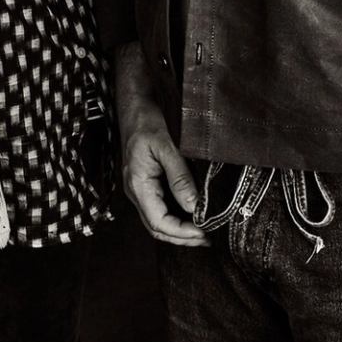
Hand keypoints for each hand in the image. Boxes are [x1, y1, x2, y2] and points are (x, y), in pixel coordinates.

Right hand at [115, 44, 205, 246]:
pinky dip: (176, 218)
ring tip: (203, 233)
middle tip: (207, 239)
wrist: (134, 103)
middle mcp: (136, 192)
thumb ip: (179, 177)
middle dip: (181, 238)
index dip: (181, 233)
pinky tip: (191, 216)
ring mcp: (140, 188)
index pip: (159, 222)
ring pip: (158, 221)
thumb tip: (194, 207)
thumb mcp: (165, 146)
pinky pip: (160, 208)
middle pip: (157, 227)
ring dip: (179, 231)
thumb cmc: (146, 120)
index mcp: (138, 185)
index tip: (204, 233)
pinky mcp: (147, 183)